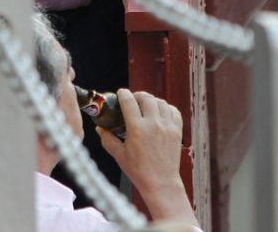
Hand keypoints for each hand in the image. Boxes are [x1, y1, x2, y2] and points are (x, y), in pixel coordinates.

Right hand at [97, 90, 189, 212]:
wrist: (161, 183)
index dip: (123, 94)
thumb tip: (99, 128)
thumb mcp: (119, 155)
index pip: (129, 101)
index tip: (121, 94)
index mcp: (137, 129)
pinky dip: (166, 108)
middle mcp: (153, 124)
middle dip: (138, 95)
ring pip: (160, 102)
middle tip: (133, 100)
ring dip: (152, 101)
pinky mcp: (177, 131)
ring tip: (146, 106)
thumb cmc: (138, 171)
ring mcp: (167, 126)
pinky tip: (160, 113)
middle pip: (146, 98)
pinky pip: (173, 111)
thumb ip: (107, 139)